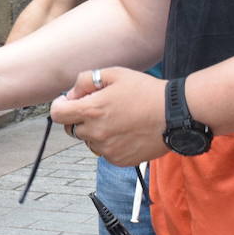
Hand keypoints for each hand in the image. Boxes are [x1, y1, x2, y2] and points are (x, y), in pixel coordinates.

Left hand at [50, 68, 167, 165]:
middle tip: (98, 110)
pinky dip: (110, 144)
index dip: (60, 107)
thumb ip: (85, 81)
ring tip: (118, 120)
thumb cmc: (146, 91)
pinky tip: (126, 132)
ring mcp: (107, 149)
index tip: (68, 103)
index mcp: (91, 111)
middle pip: (72, 129)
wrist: (176, 114)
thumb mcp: (114, 74)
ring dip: (95, 132)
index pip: (57, 115)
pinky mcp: (119, 160)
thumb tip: (71, 95)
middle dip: (79, 119)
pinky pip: (105, 152)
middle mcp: (96, 133)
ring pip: (89, 141)